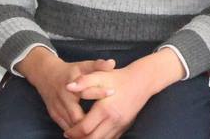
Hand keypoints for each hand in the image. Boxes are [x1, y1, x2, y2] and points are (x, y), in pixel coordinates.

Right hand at [16, 47, 115, 130]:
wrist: (46, 75)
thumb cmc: (70, 71)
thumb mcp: (83, 65)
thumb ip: (98, 65)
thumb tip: (112, 63)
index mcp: (71, 85)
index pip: (86, 92)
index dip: (99, 93)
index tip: (113, 93)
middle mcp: (63, 99)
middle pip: (76, 118)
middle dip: (91, 123)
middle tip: (106, 126)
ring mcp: (57, 109)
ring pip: (71, 126)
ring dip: (83, 131)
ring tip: (99, 134)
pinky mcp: (55, 116)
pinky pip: (66, 128)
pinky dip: (76, 133)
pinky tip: (88, 135)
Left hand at [64, 50, 185, 138]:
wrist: (141, 81)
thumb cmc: (118, 77)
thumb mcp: (99, 76)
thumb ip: (83, 81)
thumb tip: (68, 87)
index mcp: (104, 109)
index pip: (84, 128)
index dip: (73, 132)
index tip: (67, 131)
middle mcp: (113, 120)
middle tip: (71, 136)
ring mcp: (120, 125)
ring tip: (81, 136)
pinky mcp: (125, 126)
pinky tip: (95, 135)